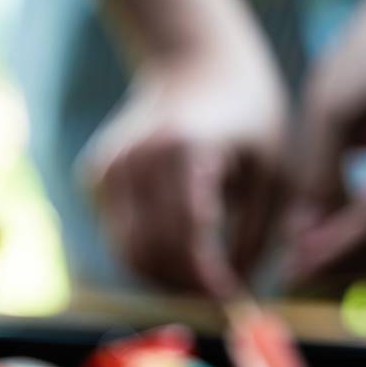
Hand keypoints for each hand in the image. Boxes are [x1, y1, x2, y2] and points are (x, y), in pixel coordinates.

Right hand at [81, 48, 287, 297]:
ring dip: (163, 277)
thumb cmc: (248, 119)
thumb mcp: (271, 173)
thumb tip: (233, 297)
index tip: (230, 300)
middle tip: (216, 296)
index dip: (206, 280)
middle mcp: (135, 158)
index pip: (186, 239)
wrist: (197, 67)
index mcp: (183, 151)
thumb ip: (254, 236)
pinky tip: (176, 246)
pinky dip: (146, 253)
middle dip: (184, 285)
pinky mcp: (94, 176)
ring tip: (200, 277)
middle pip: (150, 253)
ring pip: (127, 253)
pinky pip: (117, 236)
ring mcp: (108, 167)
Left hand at [285, 0, 365, 288]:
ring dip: (350, 266)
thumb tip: (301, 238)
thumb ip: (316, 172)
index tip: (292, 270)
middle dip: (340, 269)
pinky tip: (318, 246)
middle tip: (287, 276)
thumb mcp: (331, 106)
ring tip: (297, 263)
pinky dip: (362, 249)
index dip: (332, 250)